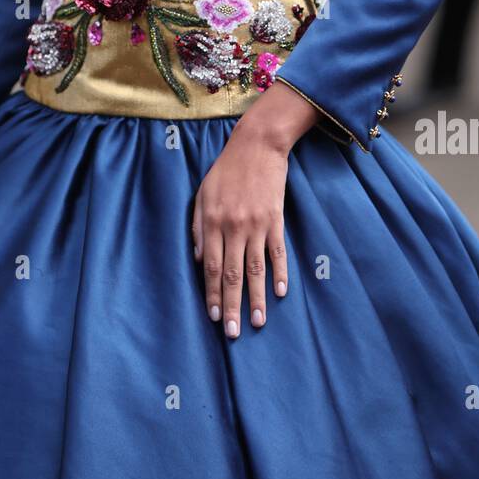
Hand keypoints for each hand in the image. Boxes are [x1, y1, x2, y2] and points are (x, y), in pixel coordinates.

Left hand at [192, 82, 316, 336]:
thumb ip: (198, 227)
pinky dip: (279, 273)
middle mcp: (233, 227)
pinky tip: (280, 293)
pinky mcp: (276, 219)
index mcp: (212, 222)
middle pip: (232, 274)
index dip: (212, 294)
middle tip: (232, 333)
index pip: (212, 267)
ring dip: (256, 298)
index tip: (212, 316)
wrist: (257, 145)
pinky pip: (277, 252)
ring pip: (255, 269)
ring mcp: (256, 225)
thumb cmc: (225, 170)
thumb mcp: (202, 194)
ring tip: (257, 322)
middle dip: (231, 306)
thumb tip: (199, 260)